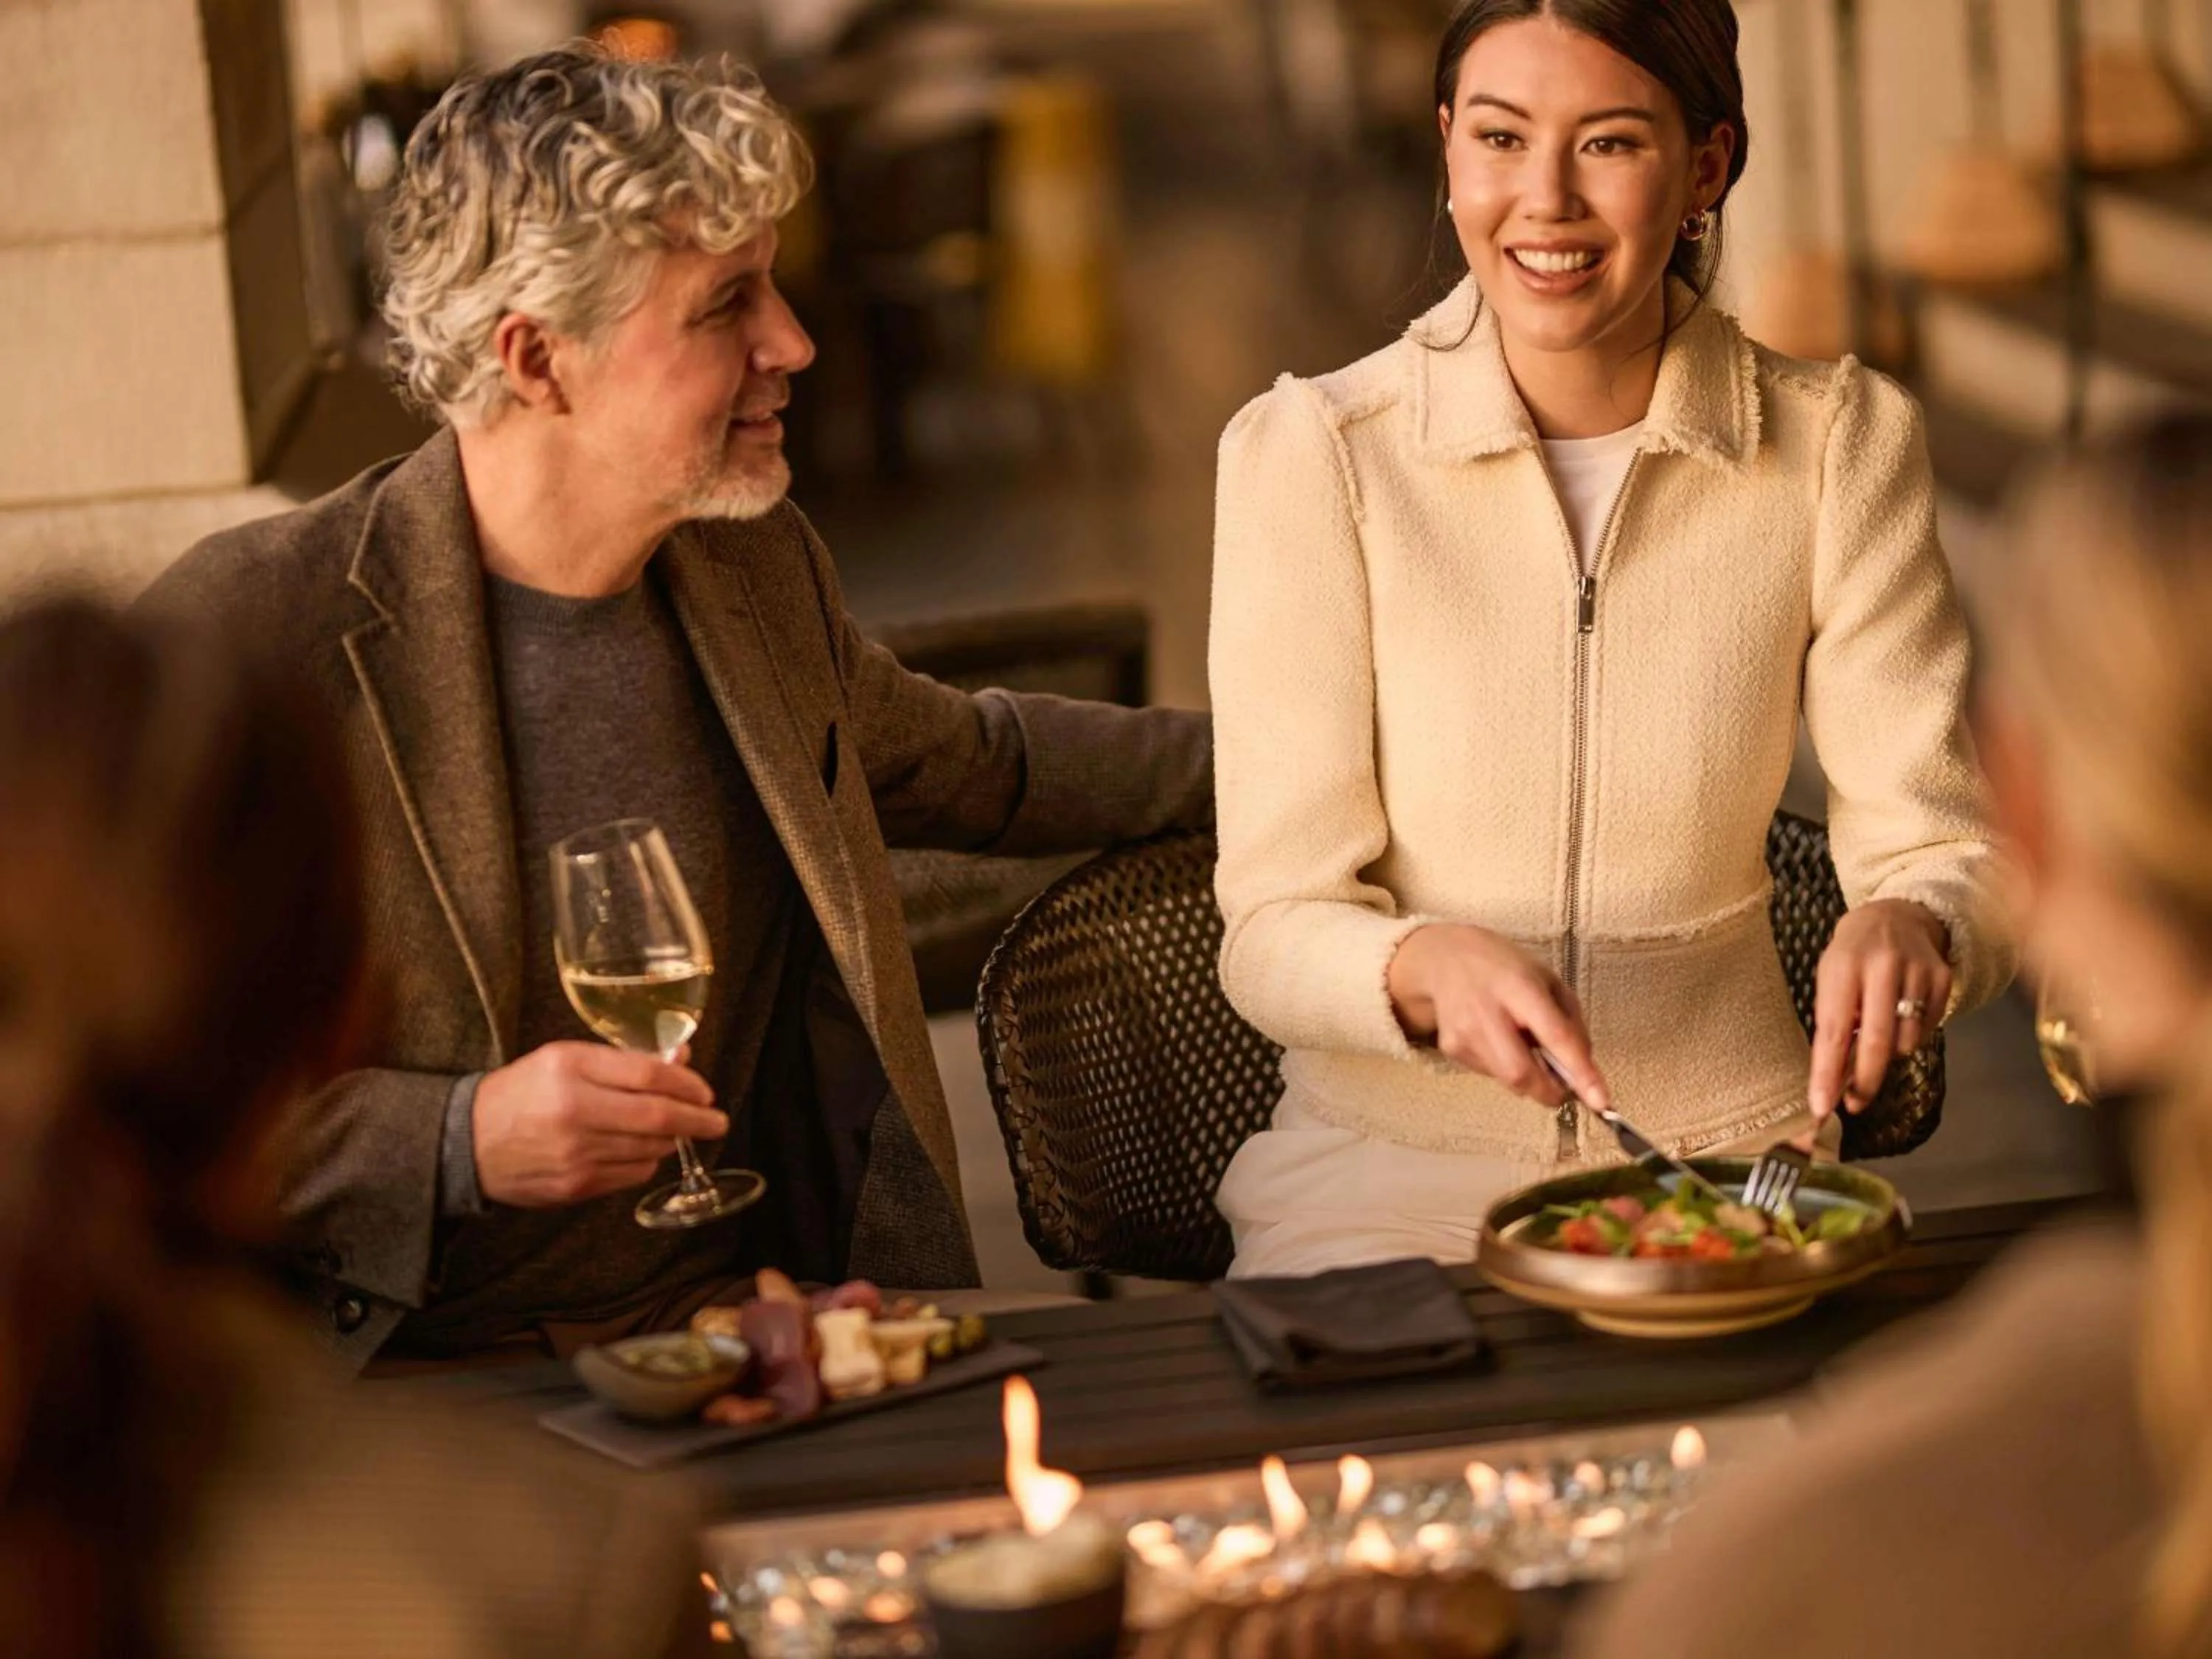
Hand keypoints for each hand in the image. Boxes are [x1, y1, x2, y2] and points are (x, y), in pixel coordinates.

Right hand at [473, 1041, 725, 1207]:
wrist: (467, 1143)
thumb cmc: (523, 1093)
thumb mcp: (565, 1059)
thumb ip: (624, 1060)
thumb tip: (681, 1063)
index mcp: (570, 1069)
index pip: (649, 1075)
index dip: (687, 1083)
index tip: (705, 1091)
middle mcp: (574, 1111)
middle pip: (658, 1117)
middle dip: (698, 1119)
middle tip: (717, 1120)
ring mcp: (575, 1154)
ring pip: (650, 1149)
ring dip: (672, 1140)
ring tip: (674, 1131)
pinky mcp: (575, 1187)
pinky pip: (631, 1175)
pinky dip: (646, 1162)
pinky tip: (639, 1151)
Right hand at [1386, 924, 1609, 1108]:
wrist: (1447, 959)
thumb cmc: (1506, 969)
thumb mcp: (1549, 981)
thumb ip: (1571, 1024)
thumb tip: (1584, 1072)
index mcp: (1519, 986)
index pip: (1554, 1036)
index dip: (1579, 1071)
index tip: (1600, 1100)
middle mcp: (1487, 1011)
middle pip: (1522, 1073)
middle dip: (1551, 1092)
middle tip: (1566, 1088)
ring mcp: (1464, 1032)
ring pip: (1508, 1081)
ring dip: (1530, 1078)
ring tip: (1525, 1046)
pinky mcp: (1451, 1048)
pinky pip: (1491, 1075)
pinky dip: (1506, 1069)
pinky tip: (1500, 1041)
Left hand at [1808, 900, 1951, 1119]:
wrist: (1896, 917)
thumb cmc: (1852, 956)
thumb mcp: (1831, 979)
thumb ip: (1833, 1023)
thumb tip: (1832, 1080)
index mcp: (1844, 966)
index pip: (1834, 1030)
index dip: (1827, 1073)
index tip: (1820, 1107)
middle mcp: (1883, 966)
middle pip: (1876, 1040)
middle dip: (1865, 1081)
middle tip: (1854, 1105)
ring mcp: (1918, 971)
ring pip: (1905, 1041)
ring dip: (1888, 1055)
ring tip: (1877, 1036)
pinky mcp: (1943, 979)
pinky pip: (1927, 1030)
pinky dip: (1910, 1037)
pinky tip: (1900, 1018)